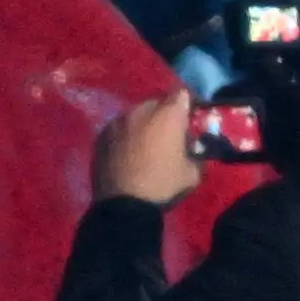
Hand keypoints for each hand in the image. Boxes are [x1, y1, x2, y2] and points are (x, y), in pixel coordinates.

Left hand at [94, 91, 202, 207]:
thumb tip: (194, 148)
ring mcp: (118, 121)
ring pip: (136, 114)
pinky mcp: (101, 135)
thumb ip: (198, 152)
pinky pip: (119, 127)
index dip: (188, 105)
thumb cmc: (163, 186)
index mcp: (168, 114)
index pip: (182, 94)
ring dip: (144, 123)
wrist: (123, 206)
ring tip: (146, 142)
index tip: (190, 119)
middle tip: (169, 132)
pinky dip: (127, 134)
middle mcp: (141, 110)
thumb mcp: (194, 173)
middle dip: (165, 113)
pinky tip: (128, 150)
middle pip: (157, 102)